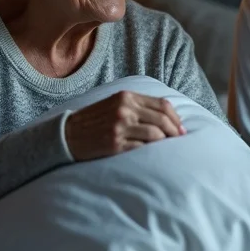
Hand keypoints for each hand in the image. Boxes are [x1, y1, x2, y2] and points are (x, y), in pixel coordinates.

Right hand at [65, 91, 185, 160]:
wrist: (68, 134)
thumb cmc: (95, 120)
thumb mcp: (115, 104)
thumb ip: (138, 106)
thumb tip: (168, 116)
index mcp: (126, 96)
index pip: (162, 105)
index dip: (176, 117)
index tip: (181, 128)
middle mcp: (124, 109)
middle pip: (162, 119)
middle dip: (176, 131)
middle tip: (180, 139)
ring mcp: (120, 127)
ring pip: (155, 134)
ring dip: (165, 142)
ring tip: (168, 147)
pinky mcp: (115, 144)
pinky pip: (142, 147)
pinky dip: (151, 150)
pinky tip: (153, 153)